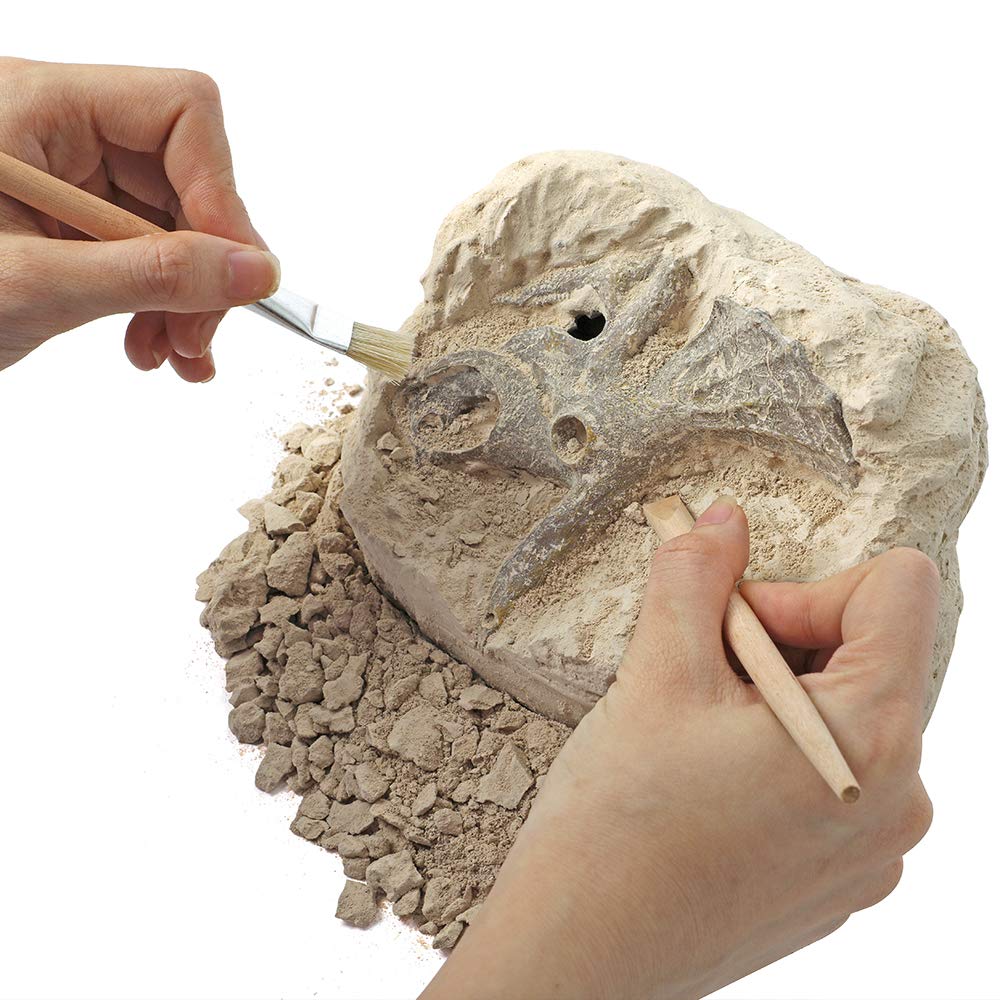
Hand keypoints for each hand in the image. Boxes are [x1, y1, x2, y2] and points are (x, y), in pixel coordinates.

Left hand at [0, 58, 279, 380]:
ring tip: (174, 355)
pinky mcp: (69, 229)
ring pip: (174, 228)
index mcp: (36, 105)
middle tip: (200, 335)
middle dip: (203, 267)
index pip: (180, 113)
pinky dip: (162, 308)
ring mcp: (66, 183)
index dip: (220, 193)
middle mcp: (57, 133)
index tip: (233, 273)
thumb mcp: (33, 284)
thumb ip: (152, 274)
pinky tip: (153, 348)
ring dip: (187, 299)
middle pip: (186, 178)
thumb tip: (255, 271)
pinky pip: (146, 258)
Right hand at [423, 497, 937, 998]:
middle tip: (696, 680)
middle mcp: (902, 797)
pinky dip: (779, 752)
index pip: (896, 590)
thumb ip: (697, 575)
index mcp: (875, 737)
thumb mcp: (656, 674)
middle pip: (867, 652)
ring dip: (773, 698)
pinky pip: (835, 773)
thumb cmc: (620, 823)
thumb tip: (723, 518)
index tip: (731, 627)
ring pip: (844, 712)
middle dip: (779, 642)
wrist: (583, 953)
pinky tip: (709, 787)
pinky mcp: (845, 877)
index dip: (804, 586)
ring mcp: (877, 847)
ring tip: (696, 738)